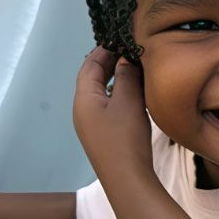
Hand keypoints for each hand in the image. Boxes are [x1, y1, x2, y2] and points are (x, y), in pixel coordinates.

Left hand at [73, 47, 153, 182]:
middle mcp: (83, 111)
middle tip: (128, 50)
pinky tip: (135, 95)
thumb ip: (126, 76)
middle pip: (92, 79)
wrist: (127, 180)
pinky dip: (119, 94)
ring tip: (134, 69)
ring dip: (115, 79)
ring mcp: (92, 125)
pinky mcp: (104, 136)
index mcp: (83, 99)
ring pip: (101, 93)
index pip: (88, 65)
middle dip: (109, 63)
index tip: (120, 38)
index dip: (104, 49)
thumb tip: (125, 59)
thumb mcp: (128, 102)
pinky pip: (108, 106)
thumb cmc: (125, 139)